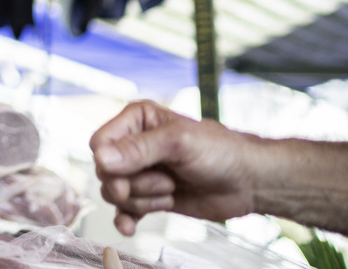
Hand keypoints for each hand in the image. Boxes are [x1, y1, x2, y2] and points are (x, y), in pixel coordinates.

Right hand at [90, 100, 259, 234]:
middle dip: (133, 184)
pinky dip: (126, 219)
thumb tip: (101, 159)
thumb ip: (138, 150)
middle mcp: (134, 145)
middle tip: (164, 183)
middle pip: (106, 172)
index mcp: (136, 121)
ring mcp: (141, 172)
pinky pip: (124, 210)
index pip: (100, 143)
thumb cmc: (220, 152)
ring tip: (171, 191)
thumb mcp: (178, 144)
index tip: (124, 176)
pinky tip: (129, 227)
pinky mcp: (149, 196)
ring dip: (144, 199)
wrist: (247, 182)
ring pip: (116, 193)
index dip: (109, 163)